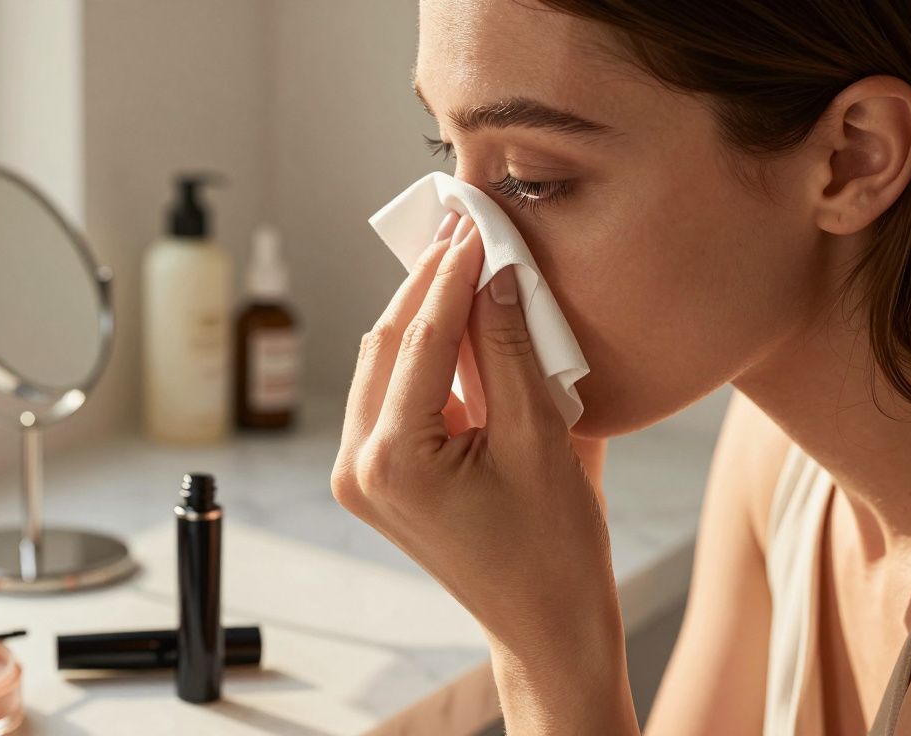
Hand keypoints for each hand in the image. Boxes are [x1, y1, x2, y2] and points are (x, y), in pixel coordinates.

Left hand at [331, 212, 633, 729]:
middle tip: (463, 230)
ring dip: (422, 317)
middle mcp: (357, 466)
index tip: (474, 224)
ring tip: (462, 264)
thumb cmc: (554, 549)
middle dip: (428, 286)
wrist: (543, 623)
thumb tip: (496, 275)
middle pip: (388, 345)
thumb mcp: (541, 439)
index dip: (452, 275)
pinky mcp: (371, 476)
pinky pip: (389, 395)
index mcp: (393, 461)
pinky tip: (455, 322)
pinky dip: (421, 356)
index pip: (421, 340)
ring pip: (382, 364)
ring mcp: (356, 474)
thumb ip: (512, 351)